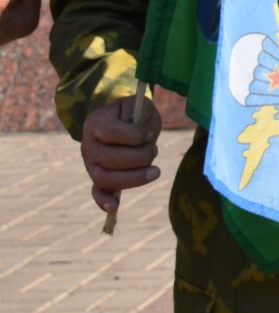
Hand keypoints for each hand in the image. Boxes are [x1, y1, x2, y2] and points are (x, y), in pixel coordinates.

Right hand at [81, 94, 162, 214]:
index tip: (148, 135)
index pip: (110, 132)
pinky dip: (103, 200)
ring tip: (155, 171)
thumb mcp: (138, 104)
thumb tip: (143, 136)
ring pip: (106, 178)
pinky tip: (113, 207)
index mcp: (96, 123)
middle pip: (110, 159)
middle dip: (139, 157)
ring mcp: (91, 163)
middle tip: (154, 150)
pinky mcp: (98, 177)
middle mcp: (88, 145)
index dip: (134, 135)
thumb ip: (140, 113)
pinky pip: (97, 192)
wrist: (122, 121)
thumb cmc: (133, 113)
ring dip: (134, 177)